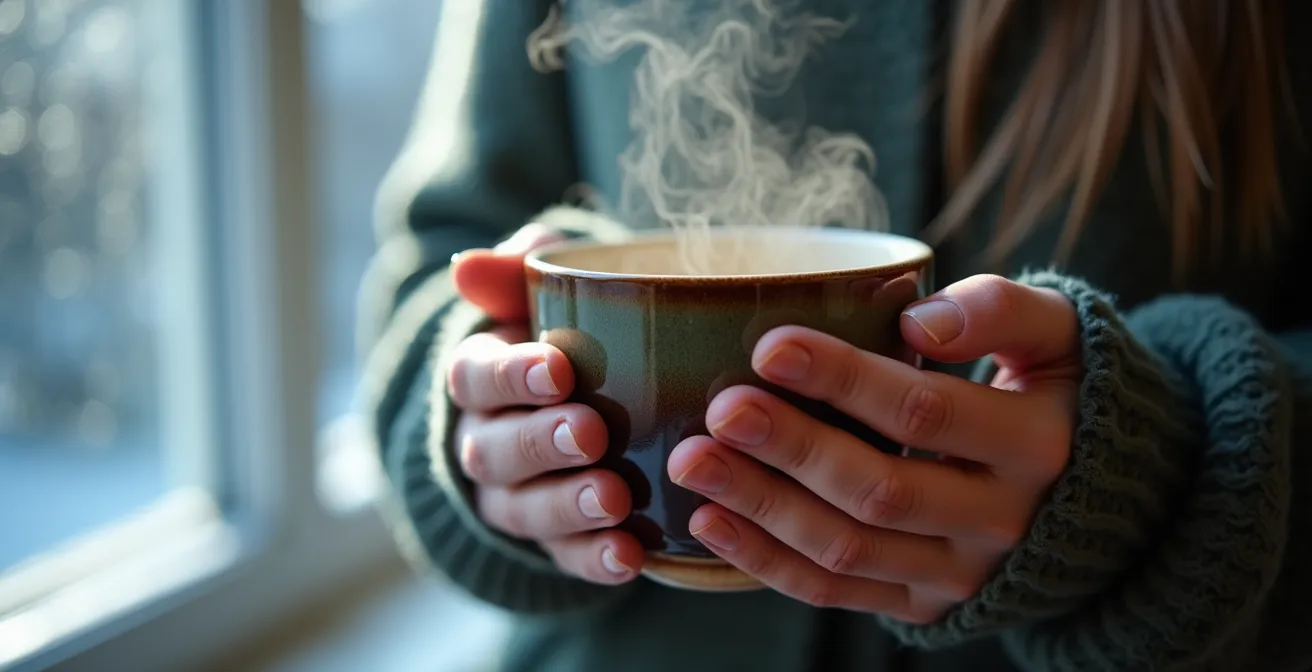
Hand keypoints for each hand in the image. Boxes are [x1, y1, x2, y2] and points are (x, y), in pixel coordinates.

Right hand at [448, 224, 643, 584]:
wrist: (580, 398)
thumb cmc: (566, 332)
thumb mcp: (540, 293)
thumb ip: (515, 274)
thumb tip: (468, 267)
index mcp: (479, 378)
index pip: (476, 377)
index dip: (512, 375)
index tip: (559, 367)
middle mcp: (486, 443)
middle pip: (495, 451)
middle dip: (541, 443)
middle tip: (591, 432)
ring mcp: (516, 499)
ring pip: (526, 511)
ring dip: (568, 506)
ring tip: (615, 497)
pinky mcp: (555, 542)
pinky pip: (566, 558)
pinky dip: (595, 560)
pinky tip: (632, 556)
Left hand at [667, 274, 1078, 622]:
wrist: (1107, 502)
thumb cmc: (1055, 392)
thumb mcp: (1061, 336)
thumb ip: (1003, 310)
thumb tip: (921, 321)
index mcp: (1033, 446)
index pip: (925, 413)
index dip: (844, 380)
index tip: (770, 346)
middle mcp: (999, 521)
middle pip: (877, 489)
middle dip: (790, 448)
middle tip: (720, 409)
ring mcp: (960, 573)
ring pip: (847, 549)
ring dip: (761, 507)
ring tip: (693, 462)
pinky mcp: (925, 605)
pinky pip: (838, 592)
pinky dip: (767, 562)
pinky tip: (708, 522)